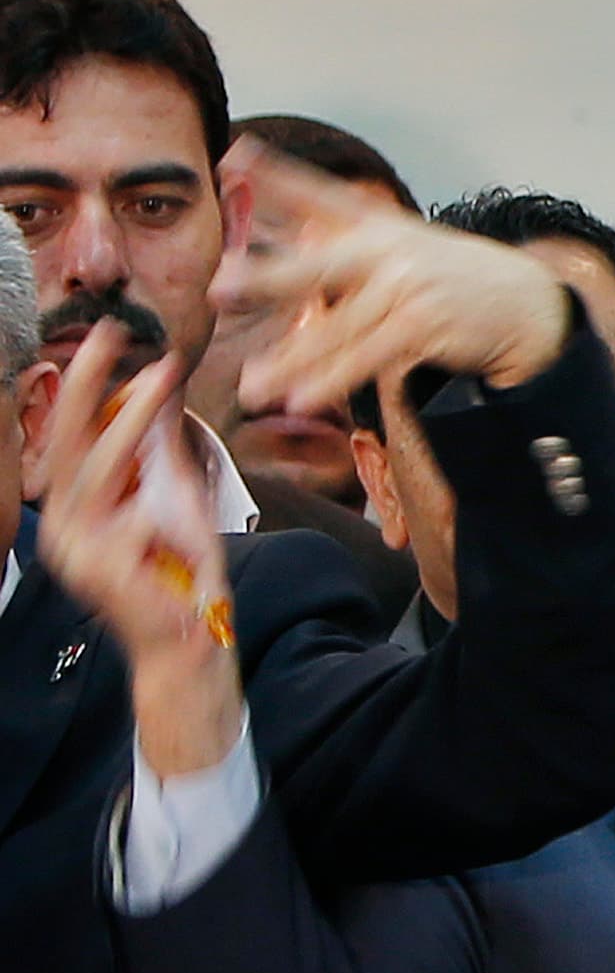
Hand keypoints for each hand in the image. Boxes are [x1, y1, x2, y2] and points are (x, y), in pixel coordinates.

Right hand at [34, 324, 243, 777]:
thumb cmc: (183, 570)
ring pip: (98, 472)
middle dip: (85, 385)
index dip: (85, 385)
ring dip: (131, 423)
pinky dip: (161, 510)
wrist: (191, 637)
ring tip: (159, 381)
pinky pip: (131, 520)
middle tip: (106, 334)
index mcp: (76, 505)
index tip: (107, 335)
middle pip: (68, 442)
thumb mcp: (174, 496)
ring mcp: (76, 549)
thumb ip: (158, 449)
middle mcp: (65, 523)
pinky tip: (178, 525)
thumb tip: (157, 385)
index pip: (73, 435)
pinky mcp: (100, 572)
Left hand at [216, 138, 570, 415]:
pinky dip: (334, 380)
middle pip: (318, 266)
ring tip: (254, 386)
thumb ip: (346, 248)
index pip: (319, 194)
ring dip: (293, 362)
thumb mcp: (403, 249)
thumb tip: (286, 249)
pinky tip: (303, 398)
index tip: (234, 154)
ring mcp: (410, 287)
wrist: (526, 305)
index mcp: (379, 224)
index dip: (275, 175)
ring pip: (339, 330)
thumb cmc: (453, 281)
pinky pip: (369, 357)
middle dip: (266, 278)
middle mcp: (391, 249)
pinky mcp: (426, 325)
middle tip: (219, 288)